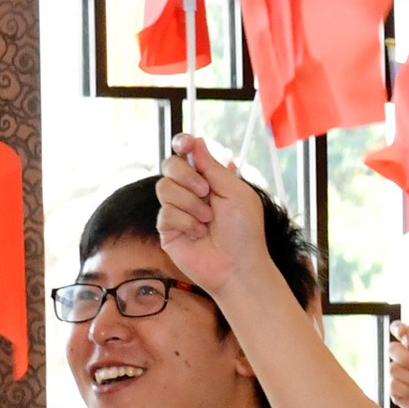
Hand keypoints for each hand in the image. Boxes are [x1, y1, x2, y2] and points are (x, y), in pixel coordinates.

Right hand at [154, 133, 264, 301]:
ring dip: (190, 203)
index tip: (185, 144)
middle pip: (169, 165)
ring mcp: (177, 209)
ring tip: (208, 220)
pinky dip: (186, 221)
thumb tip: (197, 141)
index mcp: (209, 179)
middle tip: (206, 191)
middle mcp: (190, 191)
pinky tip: (199, 234)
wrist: (238, 266)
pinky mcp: (167, 228)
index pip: (187, 154)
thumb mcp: (235, 192)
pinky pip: (166, 212)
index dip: (183, 144)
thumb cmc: (244, 231)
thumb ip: (212, 167)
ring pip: (164, 188)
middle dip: (187, 175)